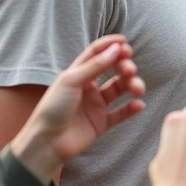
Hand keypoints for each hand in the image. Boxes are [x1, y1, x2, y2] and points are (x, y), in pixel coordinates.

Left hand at [12, 35, 143, 182]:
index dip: (110, 46)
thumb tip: (117, 48)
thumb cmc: (52, 108)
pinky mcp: (102, 122)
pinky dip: (131, 108)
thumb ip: (95, 65)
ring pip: (120, 89)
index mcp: (78, 74)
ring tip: (138, 89)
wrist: (46, 143)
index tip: (125, 42)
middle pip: (113, 70)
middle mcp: (88, 87)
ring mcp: (96, 105)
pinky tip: (138, 104)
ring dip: (132, 85)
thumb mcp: (71, 81)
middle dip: (125, 67)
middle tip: (130, 70)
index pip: (97, 54)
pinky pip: (121, 112)